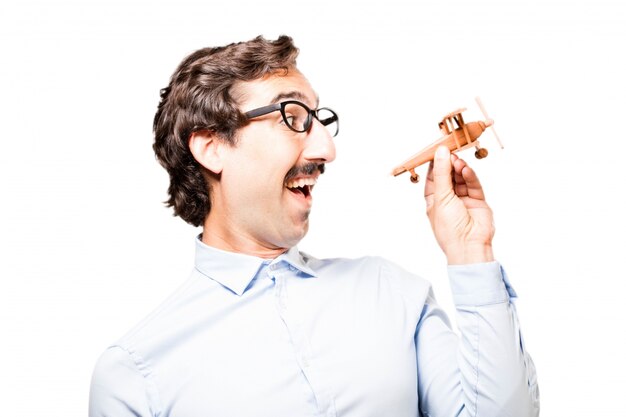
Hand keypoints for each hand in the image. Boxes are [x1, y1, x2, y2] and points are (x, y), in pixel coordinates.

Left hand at [424, 146, 494, 264]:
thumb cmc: (449, 228)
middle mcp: (448, 200)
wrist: (469, 246)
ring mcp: (463, 200)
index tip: (437, 150)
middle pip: (448, 176)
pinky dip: (470, 177)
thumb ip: (442, 174)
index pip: (433, 178)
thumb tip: (440, 152)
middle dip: (449, 164)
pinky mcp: (478, 201)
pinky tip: (466, 170)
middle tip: (450, 151)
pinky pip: (473, 185)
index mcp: (434, 201)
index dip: (435, 164)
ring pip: (461, 179)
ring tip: (458, 161)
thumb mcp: (441, 198)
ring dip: (460, 169)